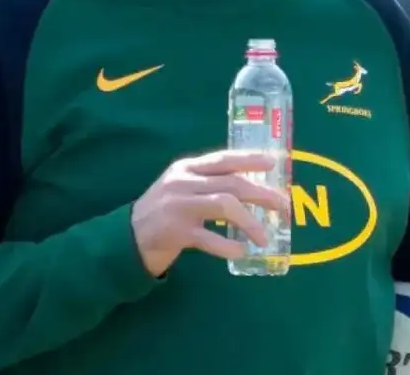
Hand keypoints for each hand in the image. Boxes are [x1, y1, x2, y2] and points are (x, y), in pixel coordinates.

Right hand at [130, 149, 289, 277]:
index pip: (223, 159)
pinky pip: (208, 238)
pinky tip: (241, 250)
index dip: (250, 160)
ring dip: (250, 221)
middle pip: (231, 183)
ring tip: (264, 237)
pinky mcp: (175, 233)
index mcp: (186, 168)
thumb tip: (251, 187)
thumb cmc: (162, 212)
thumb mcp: (180, 187)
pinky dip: (228, 245)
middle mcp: (183, 182)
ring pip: (224, 205)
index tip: (274, 164)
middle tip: (283, 206)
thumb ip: (207, 182)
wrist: (126, 238)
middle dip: (262, 194)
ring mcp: (178, 206)